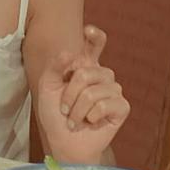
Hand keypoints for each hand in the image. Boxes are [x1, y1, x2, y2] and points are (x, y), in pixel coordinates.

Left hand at [37, 25, 130, 162]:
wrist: (64, 139)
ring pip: (94, 91)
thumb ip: (55, 67)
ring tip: (74, 118)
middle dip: (70, 93)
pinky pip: (105, 105)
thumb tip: (70, 52)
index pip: (95, 45)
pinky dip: (90, 116)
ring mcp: (114, 90)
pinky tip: (89, 122)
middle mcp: (102, 75)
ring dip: (77, 109)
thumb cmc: (55, 112)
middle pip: (88, 72)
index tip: (88, 30)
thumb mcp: (48, 86)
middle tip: (64, 108)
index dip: (95, 36)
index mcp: (84, 66)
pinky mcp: (122, 107)